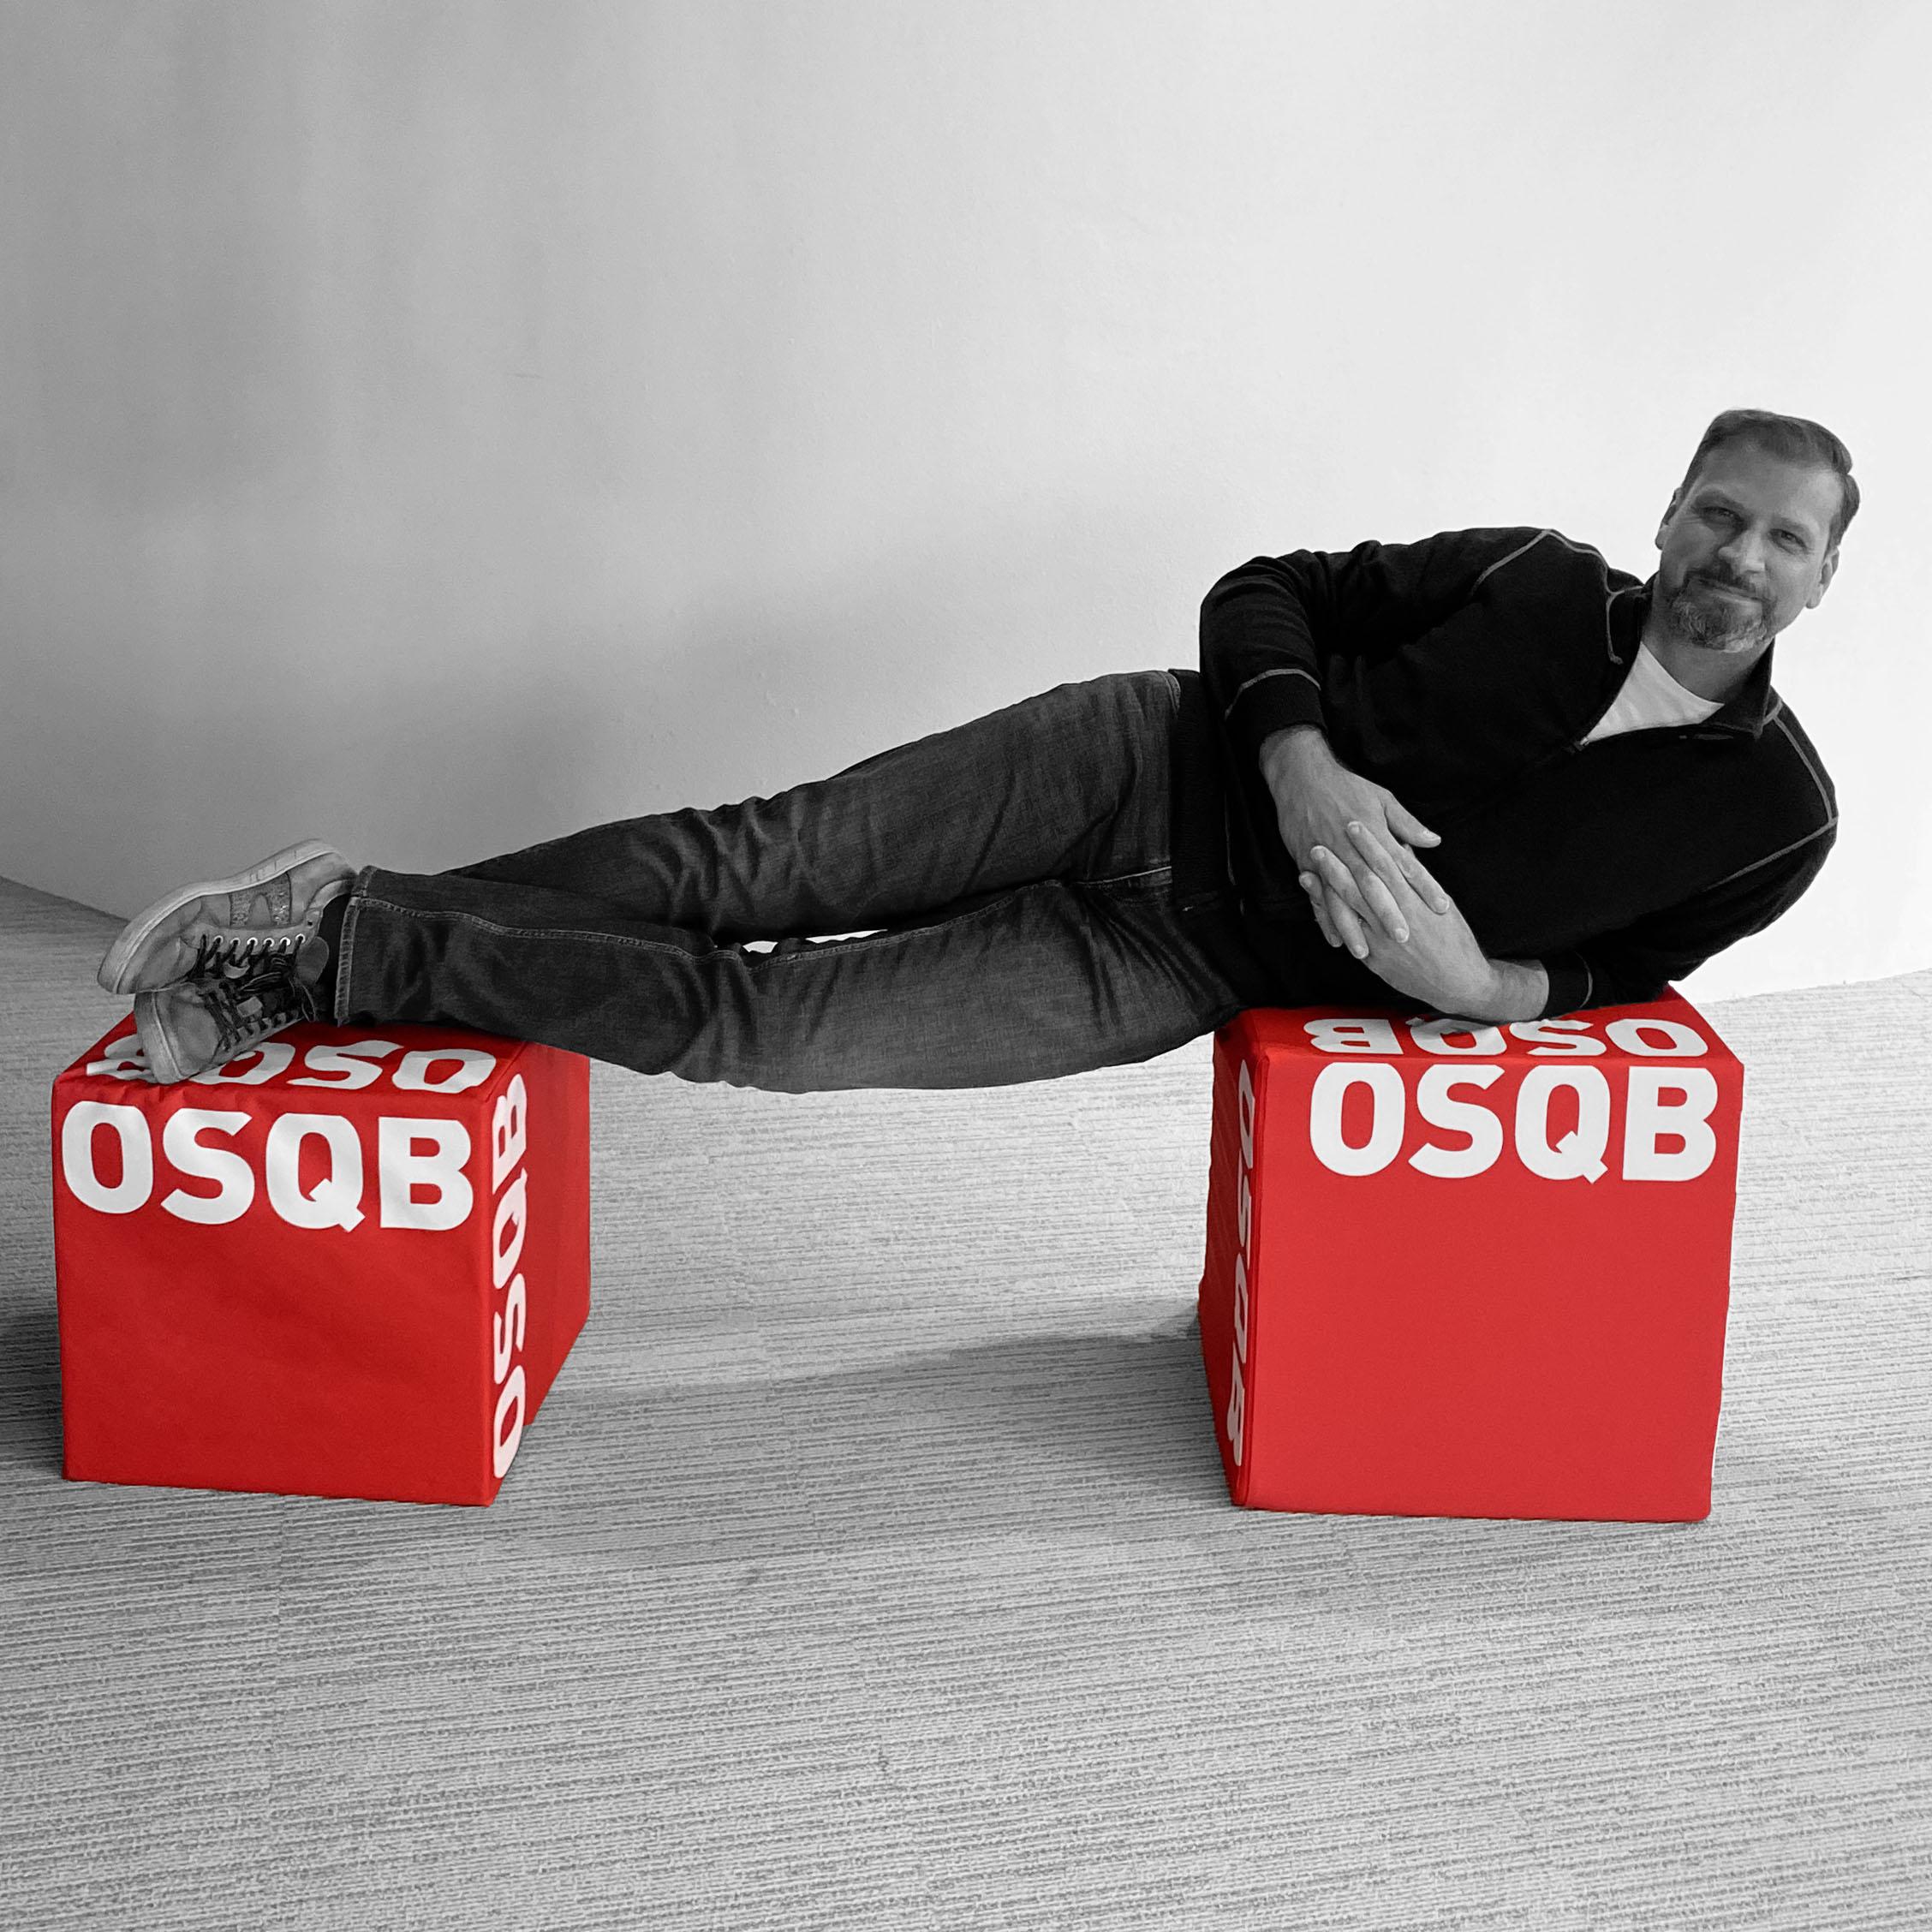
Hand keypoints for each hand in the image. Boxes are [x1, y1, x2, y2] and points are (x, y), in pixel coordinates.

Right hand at [1260, 728, 1451, 921]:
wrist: (1302, 777)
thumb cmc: (1346, 786)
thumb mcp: (1382, 799)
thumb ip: (1407, 825)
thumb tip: (1434, 842)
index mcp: (1376, 834)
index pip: (1405, 864)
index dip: (1424, 886)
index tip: (1441, 906)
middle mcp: (1352, 849)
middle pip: (1373, 886)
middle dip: (1388, 913)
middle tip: (1403, 938)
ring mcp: (1328, 859)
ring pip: (1342, 898)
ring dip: (1353, 925)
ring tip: (1364, 951)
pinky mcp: (1308, 864)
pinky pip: (1317, 898)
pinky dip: (1325, 920)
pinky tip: (1335, 940)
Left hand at [1300, 820, 1499, 1015]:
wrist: (1459, 982)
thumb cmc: (1454, 941)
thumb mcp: (1441, 904)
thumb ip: (1418, 877)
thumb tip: (1402, 850)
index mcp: (1417, 900)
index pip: (1389, 865)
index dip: (1370, 845)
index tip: (1354, 824)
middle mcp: (1398, 918)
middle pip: (1363, 886)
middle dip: (1338, 866)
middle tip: (1317, 846)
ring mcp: (1383, 940)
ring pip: (1350, 912)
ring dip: (1325, 893)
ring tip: (1305, 874)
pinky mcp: (1375, 959)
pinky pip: (1348, 938)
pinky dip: (1329, 923)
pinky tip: (1313, 910)